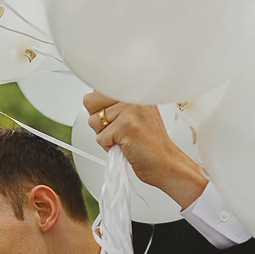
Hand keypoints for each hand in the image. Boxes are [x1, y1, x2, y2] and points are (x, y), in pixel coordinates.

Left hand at [83, 92, 208, 209]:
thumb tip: (90, 100)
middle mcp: (133, 96)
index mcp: (134, 91)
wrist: (165, 163)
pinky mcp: (125, 125)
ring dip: (105, 135)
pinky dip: (109, 147)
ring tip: (124, 138)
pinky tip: (126, 146)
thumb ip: (114, 104)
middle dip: (98, 120)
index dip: (100, 109)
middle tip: (117, 130)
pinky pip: (100, 138)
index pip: (97, 90)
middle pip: (90, 101)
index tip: (113, 118)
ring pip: (93, 121)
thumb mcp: (135, 115)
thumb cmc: (149, 144)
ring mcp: (129, 109)